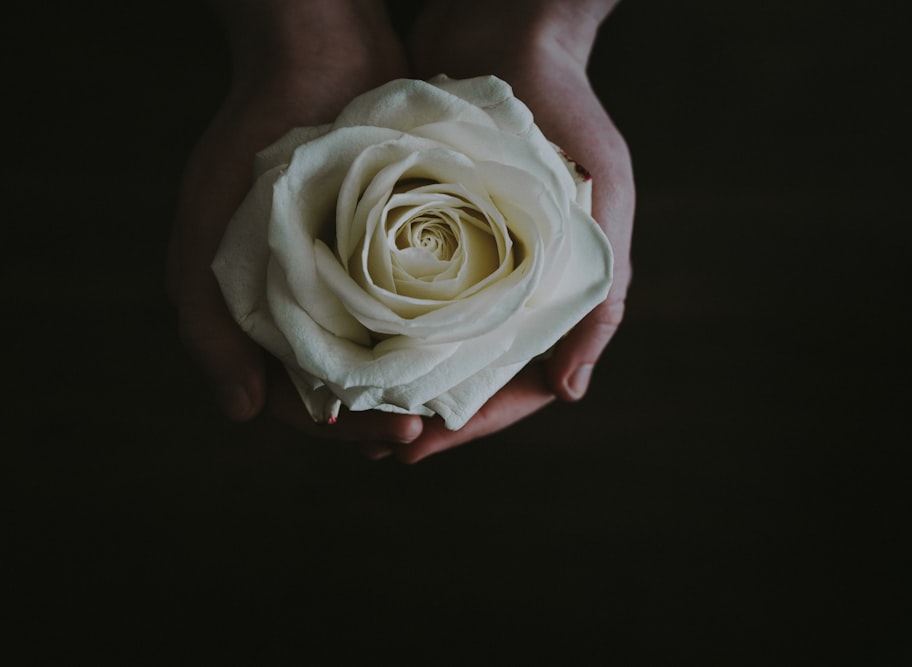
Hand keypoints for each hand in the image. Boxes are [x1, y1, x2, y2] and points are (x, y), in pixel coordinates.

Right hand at [168, 0, 422, 445]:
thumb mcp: (207, 232)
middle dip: (380, 419)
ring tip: (447, 413)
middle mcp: (301, 301)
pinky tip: (461, 359)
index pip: (291, 396)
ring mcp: (346, 277)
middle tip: (424, 436)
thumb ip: (209, 325)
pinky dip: (428, 341)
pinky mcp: (390, 249)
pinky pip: (409, 311)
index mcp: (255, 309)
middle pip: (342, 387)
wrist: (317, 52)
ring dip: (408, 392)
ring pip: (379, 359)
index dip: (337, 430)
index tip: (390, 439)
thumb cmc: (252, 139)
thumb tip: (240, 414)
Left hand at [387, 0, 633, 462]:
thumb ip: (599, 296)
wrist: (508, 25)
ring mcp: (463, 261)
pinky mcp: (420, 230)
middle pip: (466, 375)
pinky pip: (397, 294)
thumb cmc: (567, 113)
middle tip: (374, 443)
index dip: (472, 425)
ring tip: (350, 412)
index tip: (419, 447)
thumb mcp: (604, 199)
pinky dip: (374, 326)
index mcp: (554, 293)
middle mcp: (506, 287)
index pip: (519, 383)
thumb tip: (571, 393)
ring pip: (428, 345)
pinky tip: (340, 348)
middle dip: (424, 413)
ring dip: (394, 382)